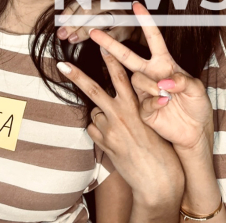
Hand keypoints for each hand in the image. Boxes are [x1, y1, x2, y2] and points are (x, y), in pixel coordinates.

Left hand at [56, 0, 135, 44]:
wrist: (135, 26)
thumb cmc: (110, 19)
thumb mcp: (96, 12)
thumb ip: (80, 14)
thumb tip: (61, 23)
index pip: (81, 1)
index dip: (69, 12)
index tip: (60, 22)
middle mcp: (110, 3)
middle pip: (89, 10)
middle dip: (73, 23)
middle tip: (63, 34)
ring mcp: (120, 15)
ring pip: (99, 21)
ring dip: (83, 31)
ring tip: (73, 39)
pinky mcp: (126, 29)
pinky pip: (112, 35)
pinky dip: (103, 40)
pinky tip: (94, 44)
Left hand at [56, 54, 183, 211]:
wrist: (158, 179)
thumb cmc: (162, 150)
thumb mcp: (152, 121)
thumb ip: (137, 108)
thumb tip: (123, 99)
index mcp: (136, 106)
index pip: (121, 77)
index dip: (111, 60)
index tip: (103, 46)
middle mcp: (121, 115)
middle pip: (94, 90)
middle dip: (77, 76)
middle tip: (62, 65)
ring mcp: (110, 131)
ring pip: (95, 113)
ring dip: (101, 115)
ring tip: (118, 126)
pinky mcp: (104, 145)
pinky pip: (94, 130)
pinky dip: (100, 131)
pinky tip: (113, 138)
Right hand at [88, 3, 212, 151]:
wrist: (194, 132)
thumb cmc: (197, 106)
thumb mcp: (197, 90)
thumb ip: (184, 82)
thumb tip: (165, 82)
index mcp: (166, 63)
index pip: (154, 38)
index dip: (145, 22)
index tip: (135, 5)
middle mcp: (152, 74)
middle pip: (128, 55)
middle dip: (110, 43)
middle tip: (94, 31)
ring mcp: (145, 91)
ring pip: (136, 79)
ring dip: (152, 85)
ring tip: (168, 96)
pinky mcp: (143, 109)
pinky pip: (143, 102)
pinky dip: (155, 102)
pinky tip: (166, 104)